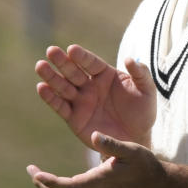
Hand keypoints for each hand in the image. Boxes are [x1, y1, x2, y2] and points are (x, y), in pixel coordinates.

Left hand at [27, 133, 162, 187]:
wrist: (157, 187)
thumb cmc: (144, 165)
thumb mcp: (132, 149)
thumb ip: (111, 144)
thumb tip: (93, 134)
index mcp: (100, 182)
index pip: (66, 187)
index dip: (48, 182)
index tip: (35, 173)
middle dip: (42, 187)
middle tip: (32, 173)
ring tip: (40, 183)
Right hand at [35, 44, 154, 149]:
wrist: (136, 138)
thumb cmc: (142, 111)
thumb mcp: (147, 90)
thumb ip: (141, 74)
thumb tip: (130, 58)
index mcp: (106, 75)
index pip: (92, 63)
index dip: (82, 57)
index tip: (72, 49)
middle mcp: (90, 86)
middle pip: (74, 71)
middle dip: (62, 62)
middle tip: (51, 51)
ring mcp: (81, 101)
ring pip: (63, 86)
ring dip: (51, 77)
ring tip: (40, 66)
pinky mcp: (74, 118)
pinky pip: (60, 106)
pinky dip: (51, 98)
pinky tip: (42, 88)